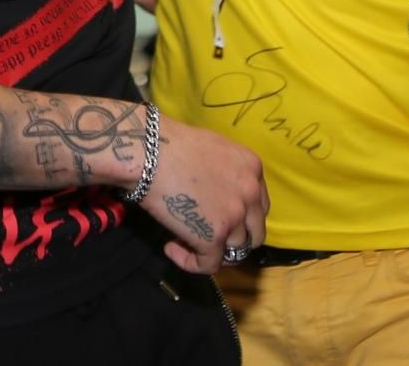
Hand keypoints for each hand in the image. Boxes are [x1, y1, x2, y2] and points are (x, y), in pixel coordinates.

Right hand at [143, 115, 267, 274]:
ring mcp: (234, 218)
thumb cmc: (172, 144)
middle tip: (208, 236)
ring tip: (183, 239)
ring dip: (211, 250)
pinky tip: (170, 247)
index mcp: (252, 169)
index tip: (218, 217)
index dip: (241, 218)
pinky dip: (190, 262)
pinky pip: (208, 265)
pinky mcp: (213, 238)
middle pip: (254, 233)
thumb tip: (216, 191)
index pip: (258, 206)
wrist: (150, 153)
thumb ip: (227, 172)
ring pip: (234, 251)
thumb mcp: (214, 149)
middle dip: (233, 239)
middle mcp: (251, 194)